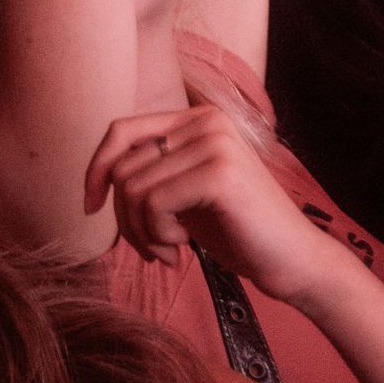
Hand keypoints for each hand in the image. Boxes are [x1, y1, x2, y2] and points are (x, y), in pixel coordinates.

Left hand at [85, 106, 331, 305]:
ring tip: (167, 252)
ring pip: (133, 188)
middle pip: (122, 166)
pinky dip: (157, 236)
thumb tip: (98, 175)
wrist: (293, 261)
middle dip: (124, 218)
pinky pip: (154, 204)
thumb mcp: (186, 193)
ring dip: (141, 233)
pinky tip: (181, 251)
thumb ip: (152, 173)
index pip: (121, 130)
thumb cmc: (237, 231)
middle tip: (150, 248)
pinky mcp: (220, 173)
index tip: (90, 207)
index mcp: (198, 120)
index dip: (95, 169)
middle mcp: (207, 122)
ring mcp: (216, 144)